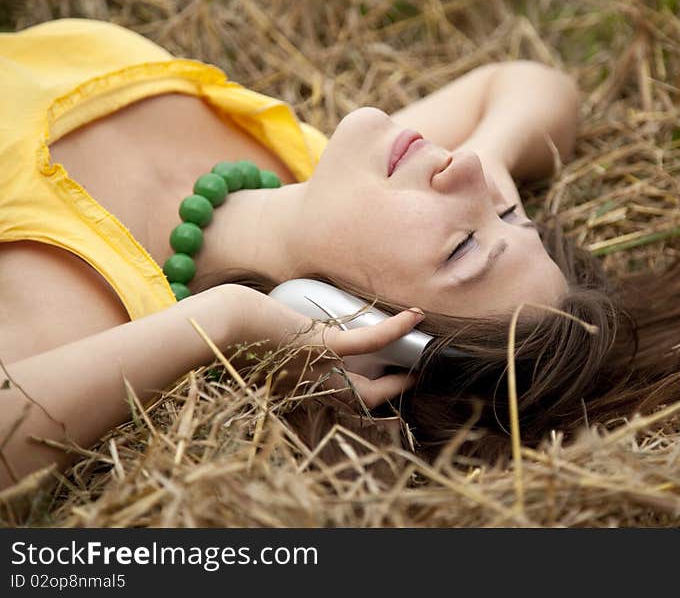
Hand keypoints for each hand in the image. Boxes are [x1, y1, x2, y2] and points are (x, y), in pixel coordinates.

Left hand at [232, 286, 424, 408]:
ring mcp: (319, 368)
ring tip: (421, 341)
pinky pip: (366, 344)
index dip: (373, 397)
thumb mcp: (265, 339)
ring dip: (399, 364)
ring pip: (369, 387)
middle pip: (362, 401)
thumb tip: (287, 326)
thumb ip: (284, 342)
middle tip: (415, 375)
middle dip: (392, 391)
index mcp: (302, 386)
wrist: (220, 322)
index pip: (345, 401)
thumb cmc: (235, 328)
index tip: (393, 382)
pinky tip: (413, 316)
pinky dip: (392, 331)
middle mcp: (314, 385)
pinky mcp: (321, 347)